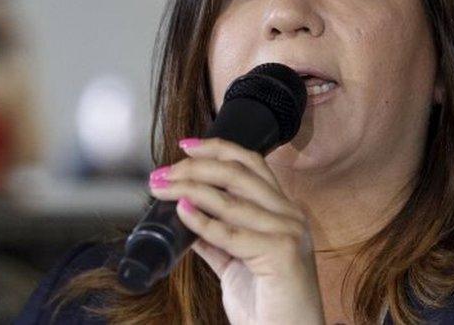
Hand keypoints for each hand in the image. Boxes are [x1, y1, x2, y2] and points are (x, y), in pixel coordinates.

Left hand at [148, 137, 324, 324]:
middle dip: (196, 167)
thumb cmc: (268, 307)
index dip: (218, 149)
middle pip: (240, 173)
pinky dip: (203, 221)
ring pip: (232, 199)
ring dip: (189, 189)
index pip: (252, 165)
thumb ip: (218, 240)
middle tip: (164, 172)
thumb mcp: (238, 265)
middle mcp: (290, 216)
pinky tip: (182, 211)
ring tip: (162, 188)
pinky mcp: (282, 253)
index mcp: (284, 213)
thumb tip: (187, 217)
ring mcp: (290, 232)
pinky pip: (232, 233)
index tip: (185, 146)